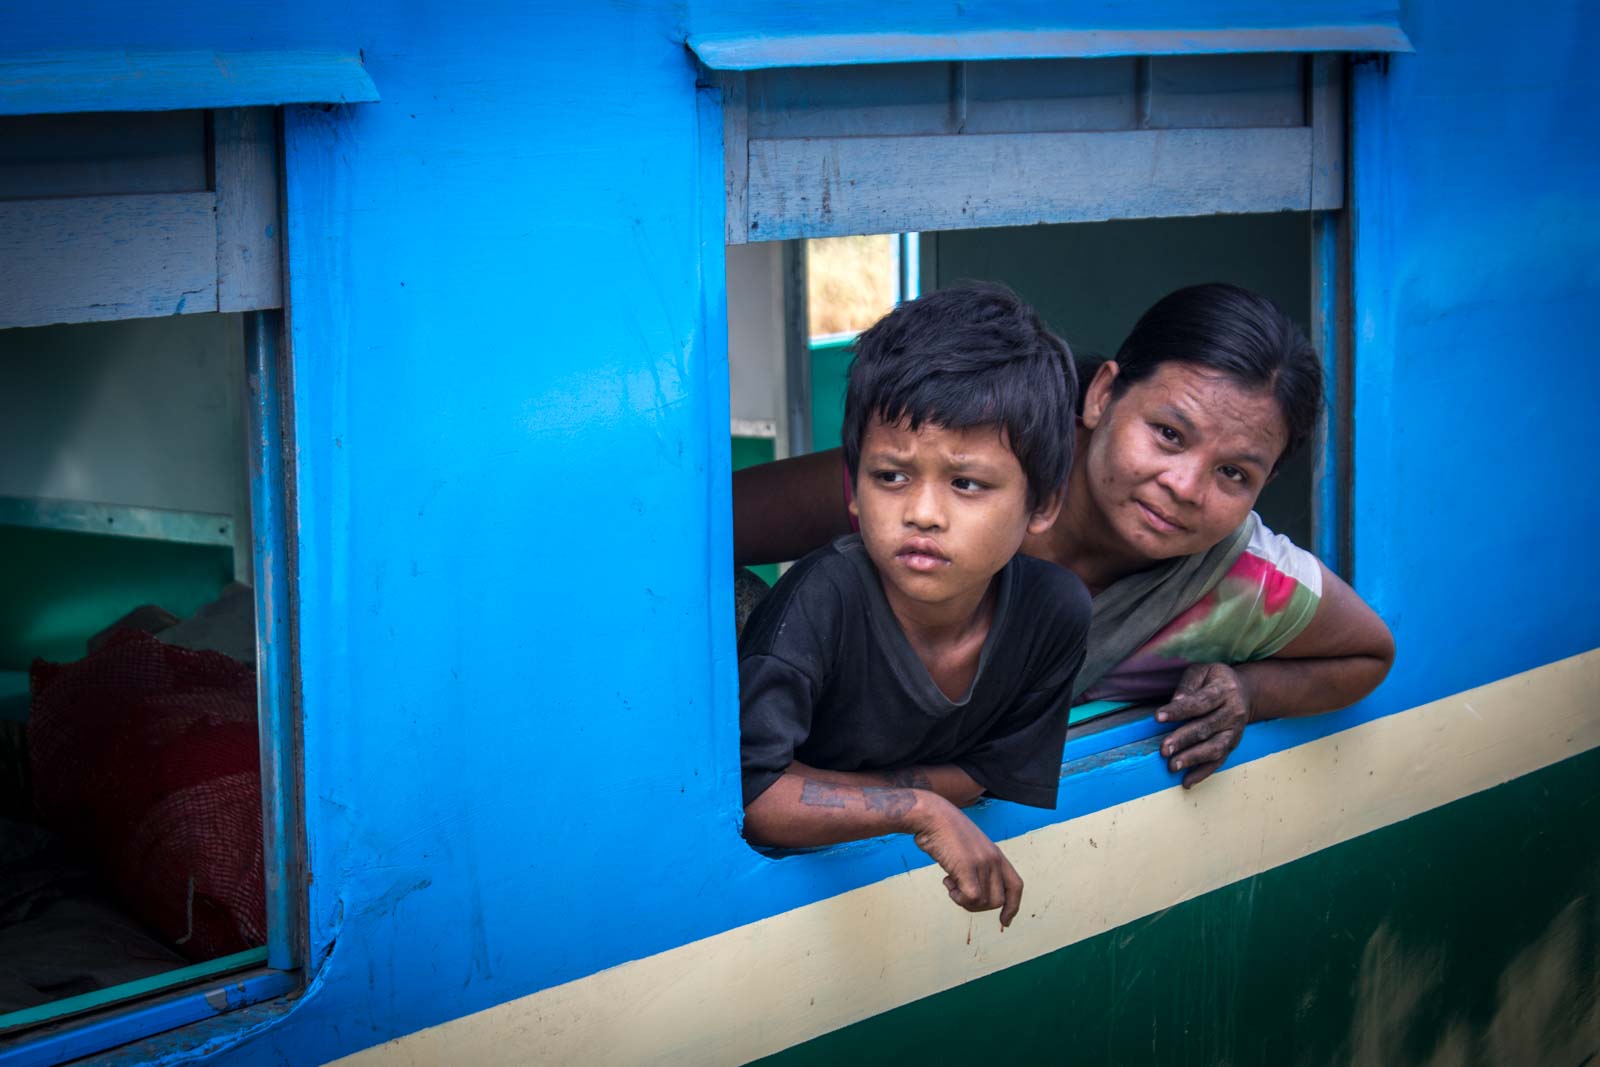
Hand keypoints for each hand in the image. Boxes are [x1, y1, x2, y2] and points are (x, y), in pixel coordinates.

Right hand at [909, 795, 1023, 927]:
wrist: (931, 815)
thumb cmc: (943, 831)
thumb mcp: (967, 849)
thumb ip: (976, 867)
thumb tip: (973, 893)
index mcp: (997, 854)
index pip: (1016, 886)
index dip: (1013, 907)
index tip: (1005, 921)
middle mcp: (994, 859)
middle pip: (998, 900)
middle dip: (978, 905)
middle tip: (958, 892)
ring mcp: (983, 863)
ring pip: (985, 902)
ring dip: (965, 901)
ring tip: (951, 883)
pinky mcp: (969, 867)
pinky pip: (972, 898)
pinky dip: (958, 898)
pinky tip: (947, 882)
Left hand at [1156, 662, 1253, 788]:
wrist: (1245, 692)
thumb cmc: (1215, 680)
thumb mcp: (1202, 672)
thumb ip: (1188, 685)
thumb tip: (1176, 702)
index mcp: (1225, 690)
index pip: (1200, 702)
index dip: (1179, 710)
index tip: (1158, 717)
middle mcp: (1233, 712)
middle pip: (1207, 728)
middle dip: (1183, 740)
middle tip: (1164, 749)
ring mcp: (1235, 731)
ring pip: (1215, 748)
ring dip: (1193, 759)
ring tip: (1172, 766)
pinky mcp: (1233, 745)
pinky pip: (1219, 762)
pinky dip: (1203, 773)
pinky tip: (1186, 781)